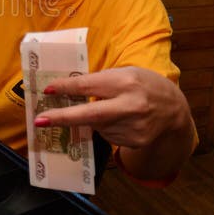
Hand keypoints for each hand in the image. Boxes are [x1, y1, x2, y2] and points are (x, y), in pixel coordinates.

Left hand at [35, 67, 188, 148]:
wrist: (174, 110)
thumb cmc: (143, 85)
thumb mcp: (126, 73)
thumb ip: (100, 81)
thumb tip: (66, 90)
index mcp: (125, 82)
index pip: (89, 85)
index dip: (66, 88)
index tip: (47, 90)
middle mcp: (130, 105)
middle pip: (90, 114)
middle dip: (62, 118)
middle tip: (39, 120)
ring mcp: (133, 127)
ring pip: (96, 125)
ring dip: (91, 119)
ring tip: (110, 109)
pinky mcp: (134, 141)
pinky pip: (107, 135)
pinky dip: (106, 127)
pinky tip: (120, 120)